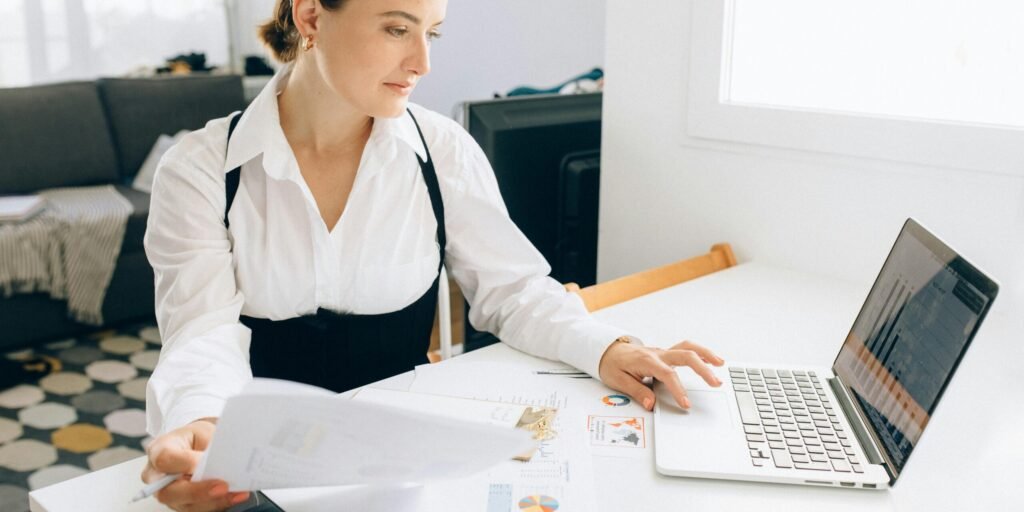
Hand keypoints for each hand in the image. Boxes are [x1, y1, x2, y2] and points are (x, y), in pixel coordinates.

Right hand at [141, 418, 249, 510]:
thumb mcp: (203, 432)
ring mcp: (169, 494)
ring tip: (236, 492)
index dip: (185, 463)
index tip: (203, 462)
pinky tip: (235, 496)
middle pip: (170, 492)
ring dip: (214, 501)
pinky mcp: (184, 504)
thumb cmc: (197, 438)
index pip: (164, 459)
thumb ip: (207, 447)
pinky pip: (199, 509)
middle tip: (223, 486)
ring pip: (186, 505)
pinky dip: (219, 503)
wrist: (198, 446)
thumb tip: (220, 463)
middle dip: (198, 491)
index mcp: (159, 450)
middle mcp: (158, 477)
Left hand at [598, 340, 724, 410]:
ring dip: (705, 355)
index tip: (686, 404)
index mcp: (646, 361)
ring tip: (720, 364)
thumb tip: (651, 403)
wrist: (606, 351)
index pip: (667, 375)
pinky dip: (699, 354)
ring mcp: (663, 352)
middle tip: (716, 382)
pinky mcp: (665, 354)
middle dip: (702, 368)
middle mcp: (658, 354)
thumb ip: (637, 391)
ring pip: (688, 348)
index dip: (678, 389)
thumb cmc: (611, 364)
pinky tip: (710, 361)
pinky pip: (685, 350)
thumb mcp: (618, 380)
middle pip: (685, 356)